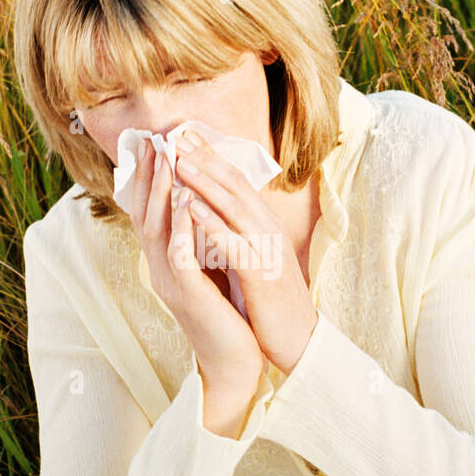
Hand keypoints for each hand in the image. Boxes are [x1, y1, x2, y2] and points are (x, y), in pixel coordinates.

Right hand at [127, 137, 267, 394]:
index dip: (151, 178)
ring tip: (166, 157)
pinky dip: (180, 224)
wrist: (233, 363)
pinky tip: (185, 199)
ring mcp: (171, 282)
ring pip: (157, 228)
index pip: (151, 213)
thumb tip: (197, 210)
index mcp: (166, 263)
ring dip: (160, 190)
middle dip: (150, 175)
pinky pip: (179, 253)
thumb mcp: (207, 273)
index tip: (157, 143)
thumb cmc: (225, 317)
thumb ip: (197, 244)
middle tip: (153, 139)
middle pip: (146, 214)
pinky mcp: (188, 294)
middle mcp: (160, 270)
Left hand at [174, 131, 318, 373]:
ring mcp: (268, 249)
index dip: (210, 156)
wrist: (298, 341)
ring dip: (205, 181)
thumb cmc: (271, 302)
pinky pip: (235, 243)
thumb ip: (240, 232)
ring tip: (178, 160)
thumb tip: (217, 209)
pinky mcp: (263, 274)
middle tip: (176, 134)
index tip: (184, 136)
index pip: (236, 182)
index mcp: (264, 225)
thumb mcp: (256, 258)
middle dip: (204, 157)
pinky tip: (192, 208)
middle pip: (235, 184)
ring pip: (234, 206)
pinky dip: (213, 223)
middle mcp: (268, 229)